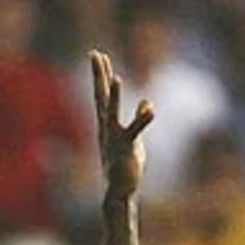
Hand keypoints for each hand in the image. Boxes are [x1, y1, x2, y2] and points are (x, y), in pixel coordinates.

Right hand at [91, 49, 152, 199]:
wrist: (120, 191)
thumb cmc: (125, 165)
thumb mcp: (134, 137)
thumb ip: (138, 117)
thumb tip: (146, 102)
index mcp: (106, 123)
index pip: (102, 94)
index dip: (100, 74)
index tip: (97, 54)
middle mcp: (106, 128)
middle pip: (101, 96)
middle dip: (99, 75)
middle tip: (95, 54)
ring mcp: (115, 138)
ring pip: (112, 113)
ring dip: (114, 97)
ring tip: (116, 78)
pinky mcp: (127, 149)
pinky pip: (135, 132)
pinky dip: (142, 120)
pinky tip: (150, 108)